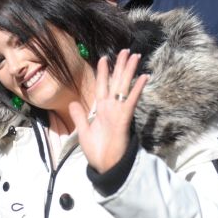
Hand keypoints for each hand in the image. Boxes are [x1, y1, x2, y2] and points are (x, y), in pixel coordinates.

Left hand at [70, 50, 148, 173]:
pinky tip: (144, 77)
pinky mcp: (124, 118)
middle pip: (115, 82)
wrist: (105, 166)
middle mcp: (110, 108)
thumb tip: (73, 103)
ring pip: (124, 87)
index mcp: (101, 110)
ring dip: (129, 71)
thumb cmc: (97, 152)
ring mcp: (118, 112)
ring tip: (135, 56)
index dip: (103, 72)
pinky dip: (137, 89)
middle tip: (125, 50)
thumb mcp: (84, 132)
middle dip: (120, 66)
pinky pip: (131, 100)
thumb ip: (80, 117)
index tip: (104, 58)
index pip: (102, 86)